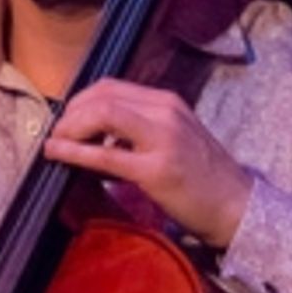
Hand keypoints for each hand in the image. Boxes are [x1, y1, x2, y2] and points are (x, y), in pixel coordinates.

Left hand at [43, 79, 251, 248]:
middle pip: (102, 96)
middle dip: (70, 113)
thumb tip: (94, 132)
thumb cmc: (202, 177)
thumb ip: (139, 128)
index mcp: (167, 102)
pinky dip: (74, 152)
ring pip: (101, 116)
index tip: (65, 120)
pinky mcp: (155, 170)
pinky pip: (104, 154)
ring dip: (69, 129)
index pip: (111, 87)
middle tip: (56, 134)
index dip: (80, 101)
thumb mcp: (174, 137)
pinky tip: (57, 155)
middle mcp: (165, 112)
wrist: (236, 205)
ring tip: (55, 144)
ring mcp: (162, 139)